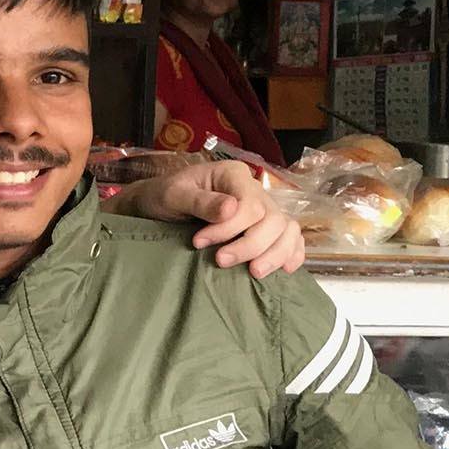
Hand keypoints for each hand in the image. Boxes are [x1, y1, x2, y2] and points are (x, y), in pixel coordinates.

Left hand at [114, 161, 304, 278]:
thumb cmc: (163, 197)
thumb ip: (200, 201)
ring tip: (254, 273)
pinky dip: (292, 253)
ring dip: (274, 254)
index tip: (199, 242)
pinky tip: (285, 269)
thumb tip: (232, 209)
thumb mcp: (173, 195)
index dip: (230, 228)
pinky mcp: (263, 227)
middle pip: (272, 219)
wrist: (156, 206)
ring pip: (286, 229)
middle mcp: (254, 189)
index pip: (249, 204)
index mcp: (233, 175)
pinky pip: (290, 238)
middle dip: (251, 245)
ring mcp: (262, 208)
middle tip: (221, 261)